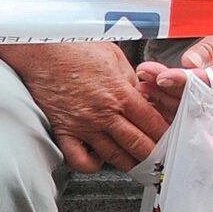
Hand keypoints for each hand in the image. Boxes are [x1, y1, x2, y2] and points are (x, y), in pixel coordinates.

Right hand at [4, 41, 172, 172]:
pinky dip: (92, 165)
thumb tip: (141, 95)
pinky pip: (80, 159)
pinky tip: (97, 158)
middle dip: (155, 156)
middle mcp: (104, 113)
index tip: (172, 141)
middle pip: (140, 146)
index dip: (167, 136)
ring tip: (138, 164)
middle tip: (162, 159)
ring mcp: (83, 125)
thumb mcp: (114, 56)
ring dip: (130, 163)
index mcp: (121, 93)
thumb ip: (130, 79)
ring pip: (115, 157)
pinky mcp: (63, 130)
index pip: (154, 124)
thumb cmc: (73, 46)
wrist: (40, 48)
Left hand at [139, 31, 212, 114]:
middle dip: (165, 88)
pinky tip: (150, 96)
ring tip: (141, 84)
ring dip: (162, 97)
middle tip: (143, 75)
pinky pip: (187, 109)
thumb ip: (210, 48)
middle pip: (194, 98)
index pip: (208, 83)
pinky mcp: (210, 105)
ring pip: (188, 107)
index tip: (161, 76)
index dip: (183, 81)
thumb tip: (190, 62)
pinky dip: (167, 103)